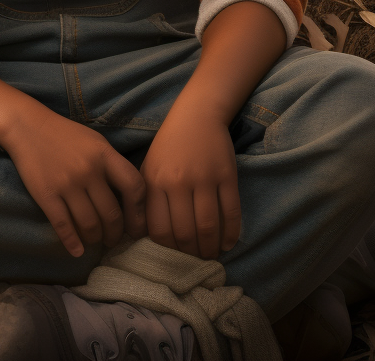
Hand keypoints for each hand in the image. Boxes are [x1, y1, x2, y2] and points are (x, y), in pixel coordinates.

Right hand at [1, 107, 148, 257]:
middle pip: (111, 213)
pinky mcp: (46, 195)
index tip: (136, 226)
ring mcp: (67, 184)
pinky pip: (64, 226)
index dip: (139, 212)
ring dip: (95, 239)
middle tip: (113, 241)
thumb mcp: (96, 142)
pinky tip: (77, 251)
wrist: (28, 127)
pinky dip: (72, 243)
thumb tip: (130, 198)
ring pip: (89, 224)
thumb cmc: (66, 135)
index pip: (134, 186)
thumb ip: (112, 165)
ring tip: (95, 242)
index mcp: (104, 154)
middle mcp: (89, 170)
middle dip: (115, 234)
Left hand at [139, 109, 240, 259]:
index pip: (159, 229)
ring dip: (210, 249)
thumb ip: (145, 198)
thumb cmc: (168, 144)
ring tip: (211, 255)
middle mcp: (178, 181)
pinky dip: (231, 234)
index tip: (174, 254)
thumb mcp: (148, 166)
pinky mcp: (227, 175)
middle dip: (191, 254)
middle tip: (195, 260)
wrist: (196, 115)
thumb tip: (143, 236)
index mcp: (154, 181)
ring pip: (208, 227)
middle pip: (184, 232)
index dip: (168, 249)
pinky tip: (228, 243)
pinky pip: (231, 212)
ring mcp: (204, 178)